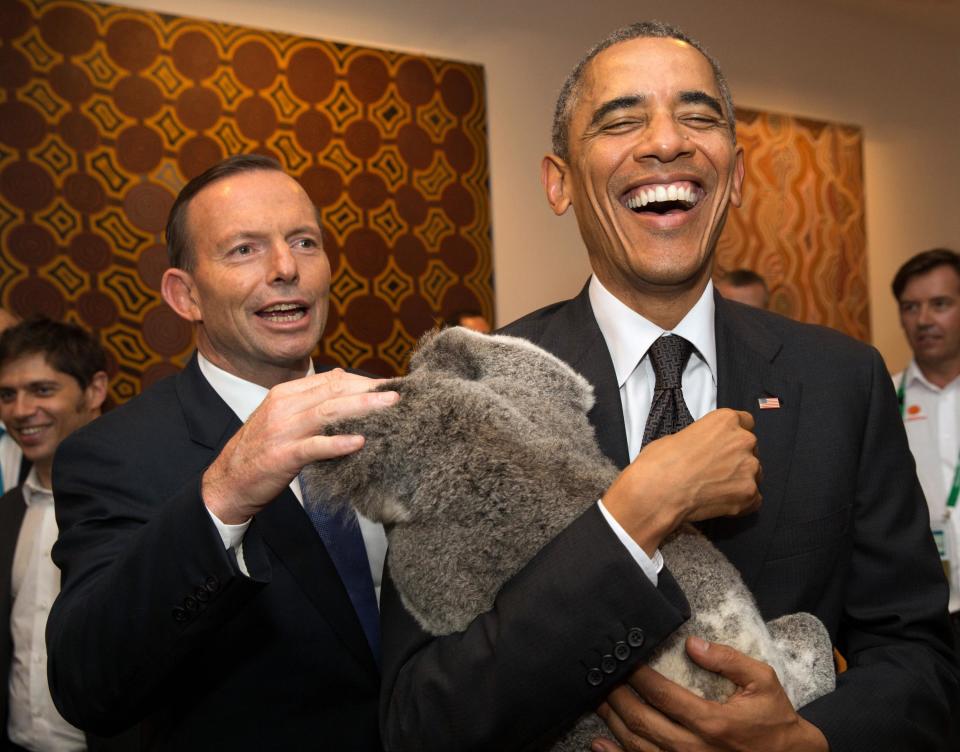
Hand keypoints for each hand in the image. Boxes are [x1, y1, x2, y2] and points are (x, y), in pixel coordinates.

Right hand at [202, 369, 397, 523]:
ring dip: (362, 408)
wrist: (228, 482)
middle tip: (399, 393)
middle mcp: (284, 406)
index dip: (362, 381)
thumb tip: (342, 380)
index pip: (331, 380)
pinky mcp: (282, 456)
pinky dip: (338, 443)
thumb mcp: (283, 417)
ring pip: (328, 412)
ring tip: (388, 407)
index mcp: (285, 394)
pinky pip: (315, 446)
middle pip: (334, 391)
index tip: (388, 386)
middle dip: (369, 390)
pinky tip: (359, 442)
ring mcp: (282, 430)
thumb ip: (310, 400)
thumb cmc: (262, 451)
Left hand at [593, 637, 828, 751]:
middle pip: (642, 721)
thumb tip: (692, 643)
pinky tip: (601, 742)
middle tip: (602, 678)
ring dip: (613, 723)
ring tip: (598, 701)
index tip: (624, 660)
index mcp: (711, 722)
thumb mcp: (762, 681)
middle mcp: (694, 749)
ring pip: (638, 746)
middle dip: (617, 697)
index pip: (661, 695)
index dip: (637, 676)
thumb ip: (727, 660)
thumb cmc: (775, 721)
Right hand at [603, 408, 761, 553]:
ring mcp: (749, 468)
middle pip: (751, 448)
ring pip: (754, 474)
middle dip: (737, 459)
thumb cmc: (660, 464)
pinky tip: (719, 503)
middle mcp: (742, 440)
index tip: (726, 445)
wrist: (657, 493)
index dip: (734, 435)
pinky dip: (740, 502)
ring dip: (739, 480)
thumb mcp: (677, 436)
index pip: (746, 421)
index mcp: (725, 420)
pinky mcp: (749, 493)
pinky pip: (753, 498)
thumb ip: (702, 439)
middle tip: (716, 471)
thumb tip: (703, 450)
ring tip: (715, 490)